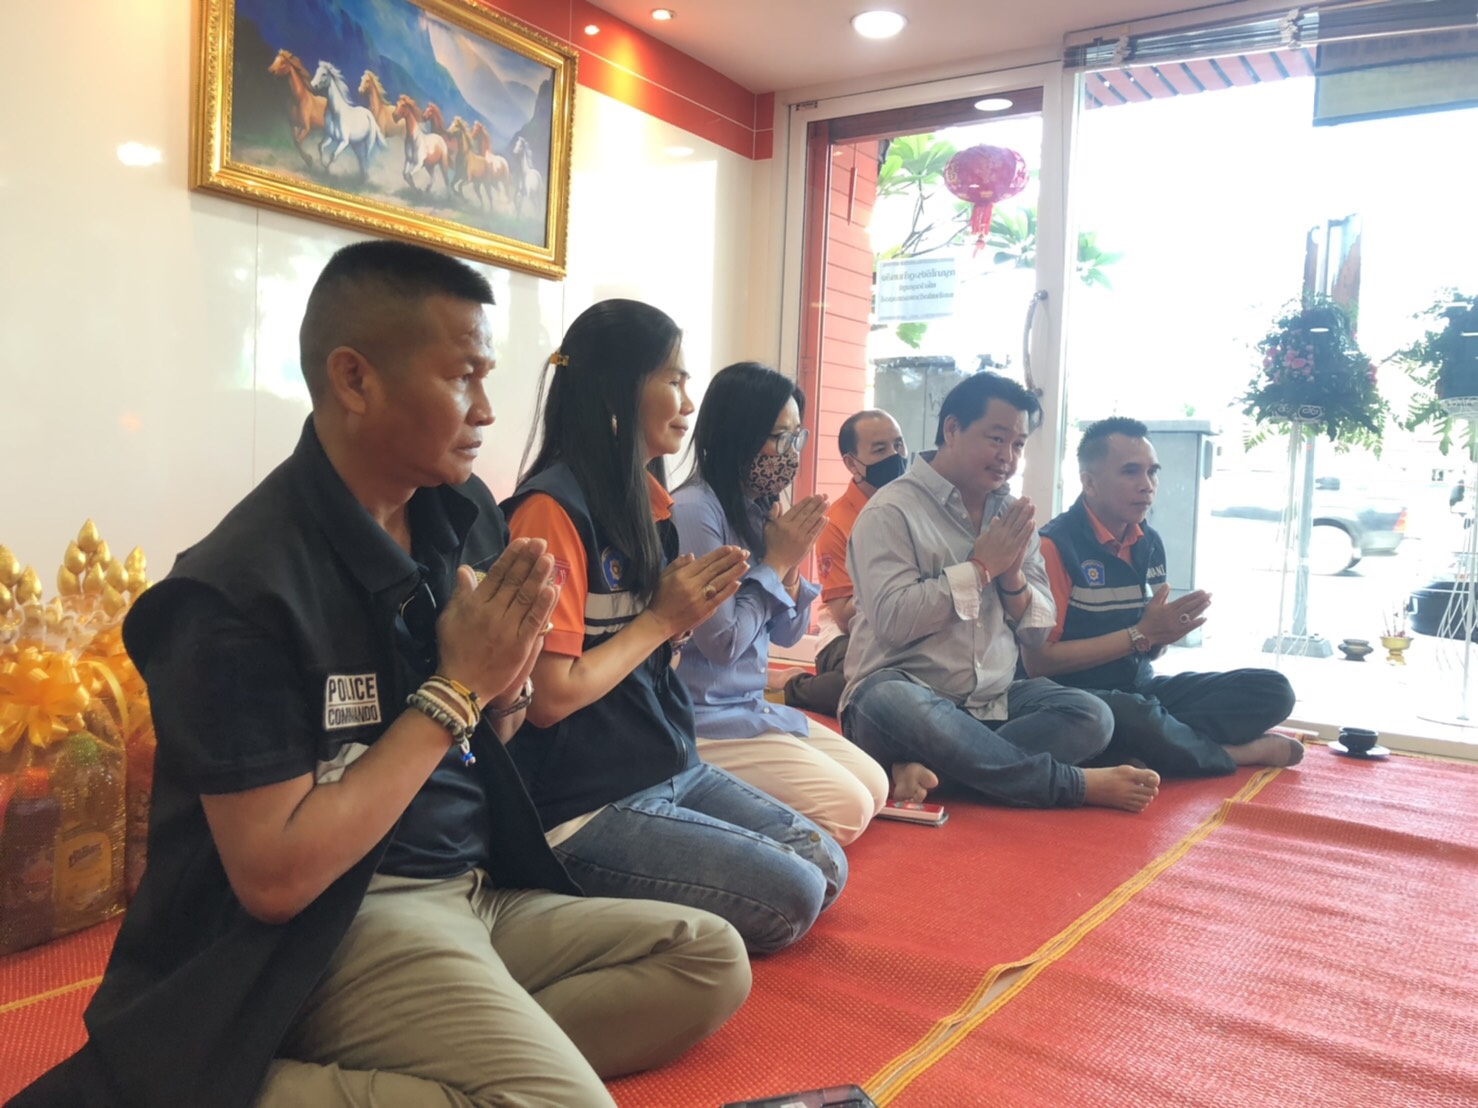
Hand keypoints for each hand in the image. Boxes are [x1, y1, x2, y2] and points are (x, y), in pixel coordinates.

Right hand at [436, 538, 559, 703]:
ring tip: (549, 558)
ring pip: (526, 598)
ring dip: (538, 577)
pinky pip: (534, 622)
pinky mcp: (519, 646)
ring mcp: (507, 630)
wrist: (460, 686)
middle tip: (542, 543)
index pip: (497, 575)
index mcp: (475, 605)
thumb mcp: (449, 619)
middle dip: (528, 561)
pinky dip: (543, 606)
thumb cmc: (453, 651)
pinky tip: (552, 589)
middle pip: (514, 582)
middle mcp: (492, 614)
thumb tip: (465, 569)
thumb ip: (460, 594)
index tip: (523, 542)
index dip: (511, 557)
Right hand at [646, 545, 749, 637]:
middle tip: (744, 552)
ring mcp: (699, 599)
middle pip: (715, 570)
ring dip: (734, 572)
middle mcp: (692, 586)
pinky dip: (728, 590)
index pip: (705, 562)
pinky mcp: (703, 611)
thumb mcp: (663, 577)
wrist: (659, 622)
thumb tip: (692, 555)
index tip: (731, 547)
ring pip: (719, 582)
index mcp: (682, 576)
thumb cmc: (661, 598)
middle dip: (731, 560)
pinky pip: (718, 599)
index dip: (719, 554)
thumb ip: (677, 564)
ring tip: (745, 563)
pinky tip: (738, 582)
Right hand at [762, 495, 828, 574]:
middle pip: (806, 513)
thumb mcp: (768, 528)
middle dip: (815, 504)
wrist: (777, 562)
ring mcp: (800, 537)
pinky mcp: (806, 544)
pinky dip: (821, 525)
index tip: (812, 496)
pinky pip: (815, 532)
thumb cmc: (771, 544)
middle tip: (823, 496)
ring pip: (812, 521)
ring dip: (820, 511)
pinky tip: (826, 518)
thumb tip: (777, 503)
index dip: (805, 502)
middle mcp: (792, 529)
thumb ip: (773, 515)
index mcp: (782, 523)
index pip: (796, 510)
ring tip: (827, 503)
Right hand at [971, 497, 1034, 580]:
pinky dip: (1027, 529)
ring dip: (1026, 514)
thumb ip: (990, 527)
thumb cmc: (981, 553)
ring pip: (1019, 524)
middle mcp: (1002, 532)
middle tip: (1027, 498)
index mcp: (995, 529)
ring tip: (1032, 506)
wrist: (982, 567)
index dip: (1013, 507)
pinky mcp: (1013, 548)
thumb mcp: (982, 537)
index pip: (1006, 515)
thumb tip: (995, 518)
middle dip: (1021, 506)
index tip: (1019, 500)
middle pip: (1014, 517)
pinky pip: (1022, 537)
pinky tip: (1032, 522)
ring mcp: (1008, 540)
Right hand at [1134, 585, 1210, 645]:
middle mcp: (1174, 616)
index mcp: (1168, 608)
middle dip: (1201, 600)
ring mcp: (1177, 625)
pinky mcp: (1178, 633)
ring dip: (1201, 609)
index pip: (1184, 599)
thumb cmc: (1148, 619)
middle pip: (1190, 606)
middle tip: (1210, 594)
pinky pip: (1190, 627)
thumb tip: (1168, 584)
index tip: (1203, 591)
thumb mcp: (1152, 604)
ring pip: (1191, 615)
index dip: (1194, 595)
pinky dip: (1198, 622)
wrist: (1144, 634)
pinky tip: (1205, 618)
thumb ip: (1161, 594)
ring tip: (1209, 603)